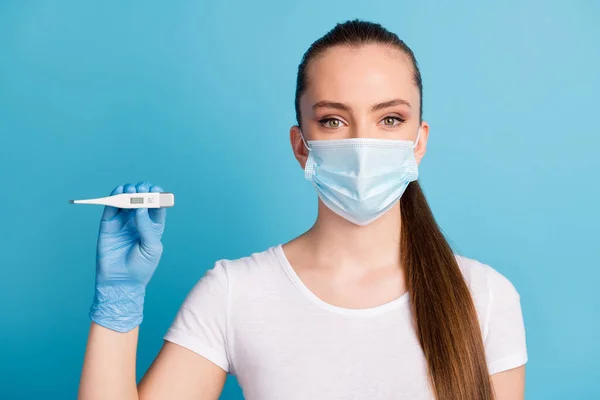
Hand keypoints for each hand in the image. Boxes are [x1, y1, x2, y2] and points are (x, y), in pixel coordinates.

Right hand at [89, 181, 166, 331]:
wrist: (122, 282)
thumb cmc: (141, 267)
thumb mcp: (152, 247)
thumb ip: (146, 227)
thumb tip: (140, 207)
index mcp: (153, 226)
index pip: (156, 206)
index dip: (156, 196)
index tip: (156, 189)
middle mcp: (138, 221)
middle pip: (141, 200)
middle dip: (143, 191)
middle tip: (143, 189)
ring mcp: (123, 222)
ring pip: (126, 201)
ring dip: (129, 191)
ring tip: (132, 189)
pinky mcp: (108, 226)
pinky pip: (111, 208)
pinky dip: (114, 198)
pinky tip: (119, 191)